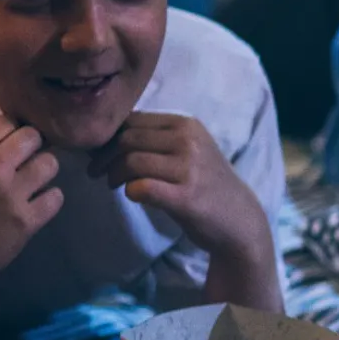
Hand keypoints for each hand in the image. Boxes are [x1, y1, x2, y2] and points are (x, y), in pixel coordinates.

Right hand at [0, 119, 63, 299]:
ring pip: (51, 163)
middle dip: (34, 148)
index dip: (14, 132)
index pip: (7, 121)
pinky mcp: (28, 219)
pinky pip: (56, 197)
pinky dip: (50, 201)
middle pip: (34, 136)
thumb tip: (14, 138)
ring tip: (33, 185)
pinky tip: (37, 206)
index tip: (14, 145)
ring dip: (45, 173)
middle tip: (27, 163)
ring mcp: (13, 193)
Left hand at [88, 112, 267, 260]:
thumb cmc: (207, 185)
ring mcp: (189, 168)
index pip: (133, 120)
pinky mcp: (186, 196)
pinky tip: (133, 195)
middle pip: (128, 139)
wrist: (240, 220)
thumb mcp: (189, 150)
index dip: (109, 135)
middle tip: (98, 172)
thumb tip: (107, 135)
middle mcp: (189, 141)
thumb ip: (157, 139)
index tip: (99, 152)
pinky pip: (141, 187)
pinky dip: (130, 191)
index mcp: (187, 125)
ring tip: (112, 184)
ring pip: (131, 161)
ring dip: (113, 175)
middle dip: (105, 156)